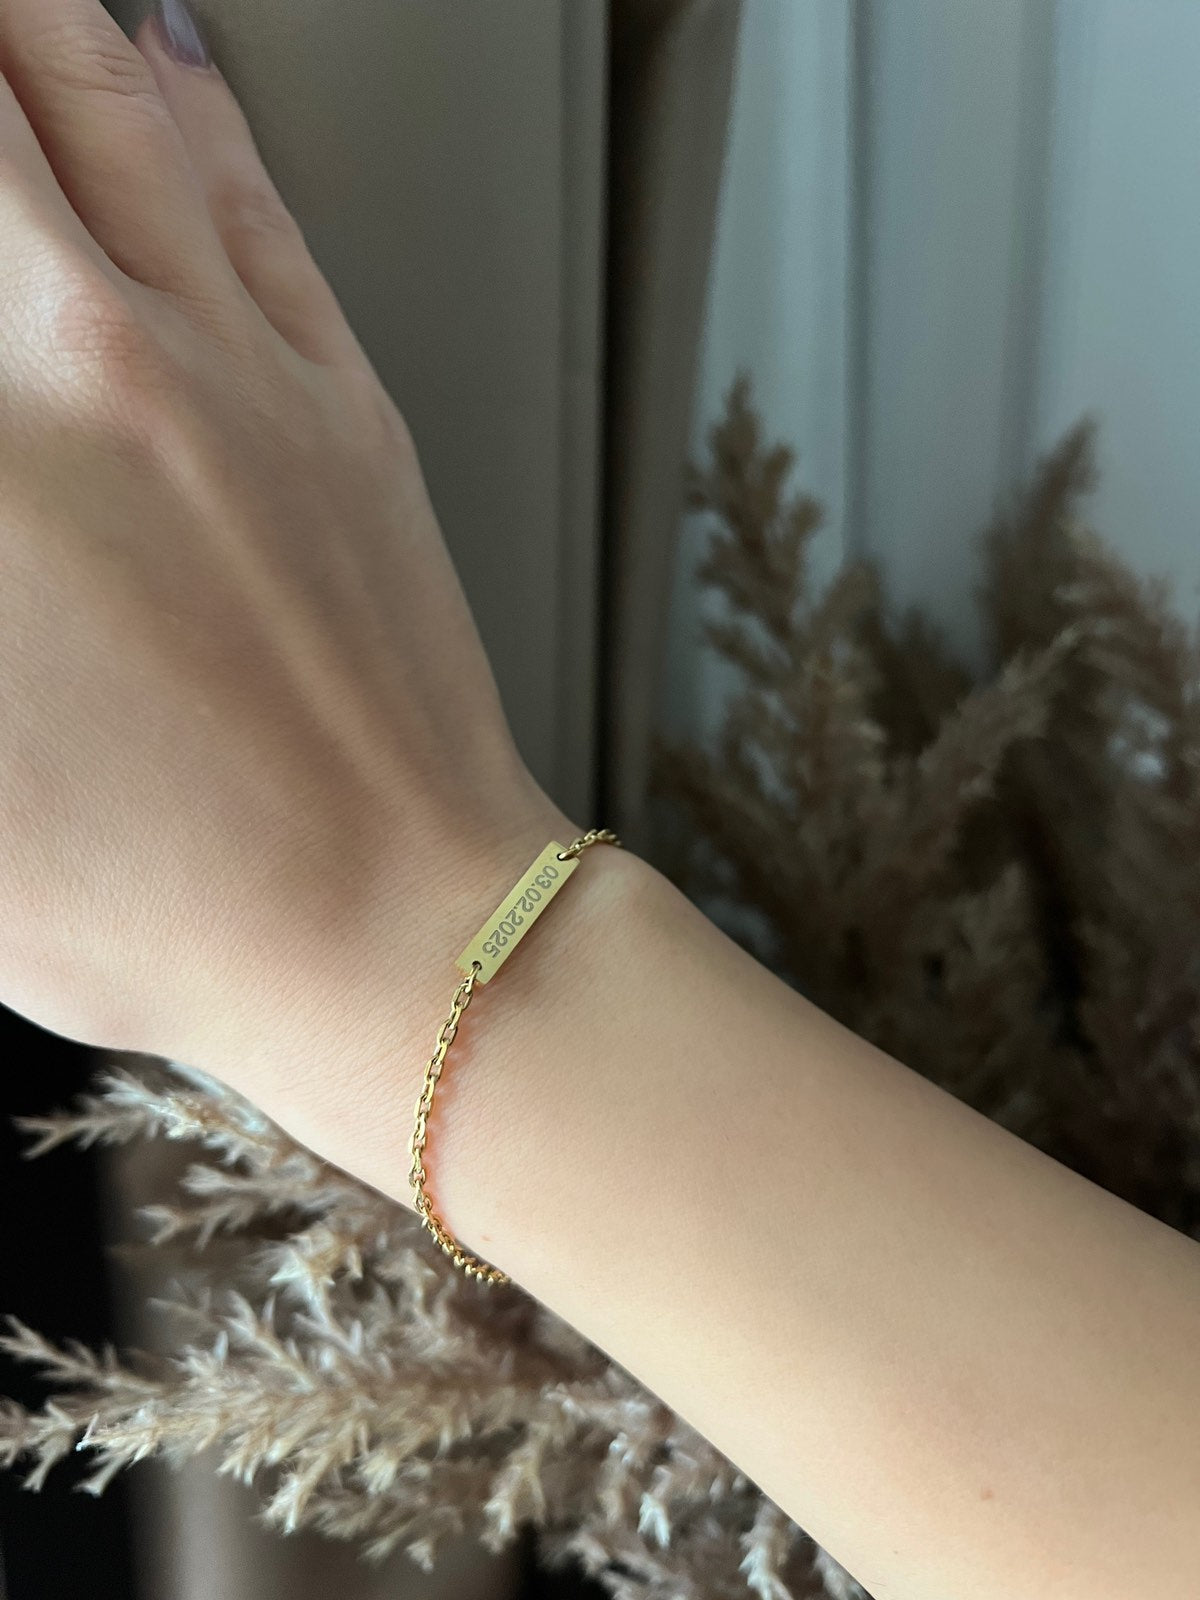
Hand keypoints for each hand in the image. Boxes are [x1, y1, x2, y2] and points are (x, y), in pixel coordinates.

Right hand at [0, 0, 568, 1131]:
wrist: (397, 925)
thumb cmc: (170, 898)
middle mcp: (90, 370)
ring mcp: (236, 372)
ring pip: (103, 104)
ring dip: (35, 31)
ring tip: (16, 11)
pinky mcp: (343, 403)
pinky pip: (251, 201)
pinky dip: (187, 100)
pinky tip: (155, 44)